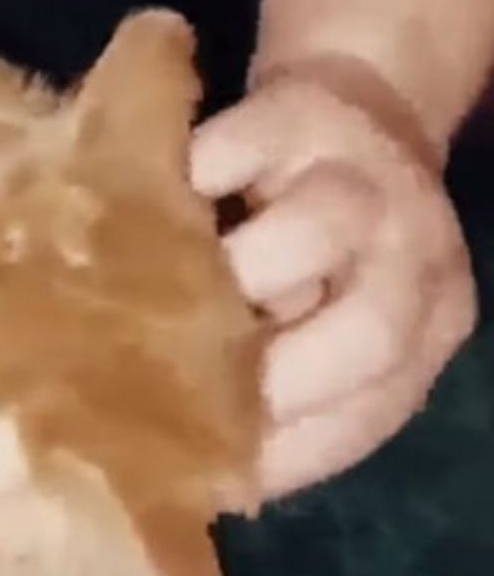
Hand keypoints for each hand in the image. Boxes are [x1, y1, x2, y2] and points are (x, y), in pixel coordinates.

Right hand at [190, 66, 476, 502]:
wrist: (359, 99)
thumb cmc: (319, 245)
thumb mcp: (328, 322)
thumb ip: (285, 384)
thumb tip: (204, 475)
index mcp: (425, 327)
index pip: (366, 414)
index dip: (287, 451)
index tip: (212, 472)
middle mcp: (416, 255)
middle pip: (368, 331)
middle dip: (270, 374)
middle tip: (186, 386)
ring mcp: (365, 175)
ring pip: (319, 227)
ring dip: (235, 272)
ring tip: (164, 292)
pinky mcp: (301, 112)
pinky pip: (235, 154)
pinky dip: (188, 187)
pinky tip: (149, 212)